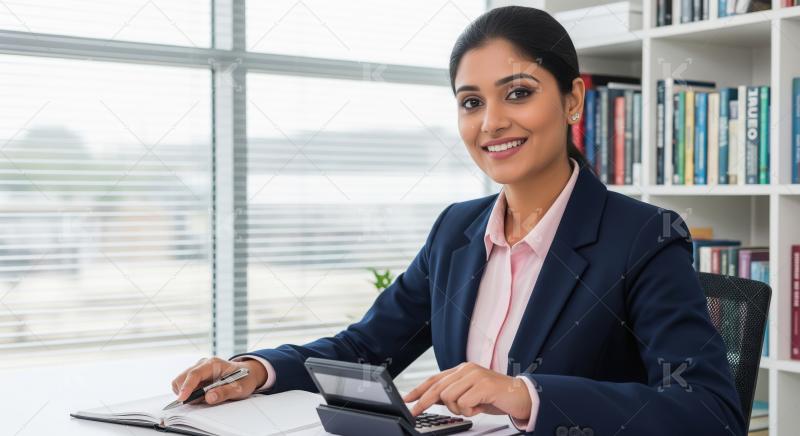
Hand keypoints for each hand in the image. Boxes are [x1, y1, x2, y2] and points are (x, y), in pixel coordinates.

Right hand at [170, 356, 267, 405]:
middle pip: (183, 377)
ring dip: (187, 393)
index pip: (195, 374)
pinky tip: (201, 395)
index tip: (182, 399)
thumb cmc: (244, 379)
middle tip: (198, 401)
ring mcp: (198, 369)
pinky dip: (188, 393)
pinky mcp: (195, 375)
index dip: (187, 387)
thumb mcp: (239, 388)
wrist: (247, 374)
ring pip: (181, 381)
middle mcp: (203, 364)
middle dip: (184, 391)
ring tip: (203, 397)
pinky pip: (184, 385)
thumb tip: (209, 397)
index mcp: (213, 364)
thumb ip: (224, 392)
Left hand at [402, 362, 531, 420]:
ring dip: (458, 408)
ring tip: (471, 408)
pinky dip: (470, 410)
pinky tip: (479, 407)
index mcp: (461, 370)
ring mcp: (475, 376)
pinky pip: (464, 403)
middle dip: (424, 402)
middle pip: (437, 387)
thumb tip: (431, 400)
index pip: (434, 379)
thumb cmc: (495, 396)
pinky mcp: (484, 385)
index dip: (418, 390)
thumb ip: (452, 393)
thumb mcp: (470, 394)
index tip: (406, 399)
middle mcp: (466, 369)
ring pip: (449, 396)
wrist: (521, 396)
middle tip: (417, 412)